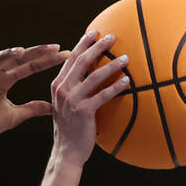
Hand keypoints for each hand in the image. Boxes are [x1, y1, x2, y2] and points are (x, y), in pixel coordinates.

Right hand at [0, 45, 68, 144]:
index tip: (64, 55)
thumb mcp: (13, 116)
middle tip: (55, 48)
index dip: (46, 61)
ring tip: (22, 51)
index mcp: (6, 79)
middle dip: (36, 53)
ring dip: (8, 55)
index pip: (29, 66)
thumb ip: (31, 109)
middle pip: (17, 60)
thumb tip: (53, 107)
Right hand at [50, 31, 130, 166]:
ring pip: (95, 76)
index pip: (71, 59)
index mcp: (58, 86)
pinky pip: (103, 95)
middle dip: (97, 46)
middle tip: (111, 37)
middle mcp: (63, 90)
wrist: (66, 153)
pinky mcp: (84, 112)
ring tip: (126, 57)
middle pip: (82, 61)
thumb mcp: (65, 106)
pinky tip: (127, 82)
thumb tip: (89, 76)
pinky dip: (116, 87)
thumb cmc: (70, 130)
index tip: (94, 32)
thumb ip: (73, 90)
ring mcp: (73, 100)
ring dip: (112, 64)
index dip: (83, 43)